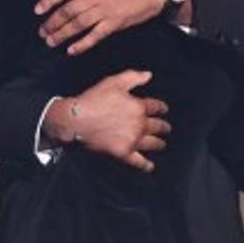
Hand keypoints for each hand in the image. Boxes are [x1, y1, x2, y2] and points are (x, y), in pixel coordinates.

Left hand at [35, 0, 165, 54]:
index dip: (49, 0)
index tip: (38, 10)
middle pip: (68, 11)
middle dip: (52, 22)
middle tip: (42, 31)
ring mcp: (105, 11)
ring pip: (78, 24)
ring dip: (63, 34)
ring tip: (51, 41)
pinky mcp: (114, 23)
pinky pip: (95, 36)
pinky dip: (83, 44)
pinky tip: (72, 50)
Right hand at [43, 70, 170, 172]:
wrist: (77, 120)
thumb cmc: (94, 99)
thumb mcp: (113, 82)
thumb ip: (133, 77)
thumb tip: (149, 75)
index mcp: (139, 107)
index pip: (157, 107)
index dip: (162, 108)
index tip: (164, 110)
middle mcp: (140, 124)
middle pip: (158, 126)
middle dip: (164, 127)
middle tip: (166, 128)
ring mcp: (133, 140)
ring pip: (153, 143)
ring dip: (159, 144)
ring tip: (161, 144)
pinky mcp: (124, 153)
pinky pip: (138, 161)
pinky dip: (146, 165)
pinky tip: (150, 166)